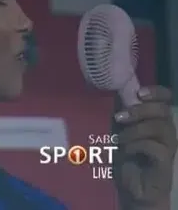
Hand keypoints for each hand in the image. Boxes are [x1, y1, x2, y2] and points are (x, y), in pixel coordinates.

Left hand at [112, 86, 175, 208]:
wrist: (133, 189)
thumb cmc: (127, 159)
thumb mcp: (121, 132)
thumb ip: (123, 116)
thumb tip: (113, 93)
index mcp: (156, 121)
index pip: (166, 100)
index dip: (157, 92)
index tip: (139, 92)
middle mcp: (166, 132)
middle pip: (164, 111)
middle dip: (140, 110)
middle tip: (119, 117)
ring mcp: (168, 148)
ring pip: (161, 127)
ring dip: (136, 130)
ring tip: (120, 139)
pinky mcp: (165, 164)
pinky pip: (156, 148)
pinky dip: (138, 146)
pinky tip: (127, 151)